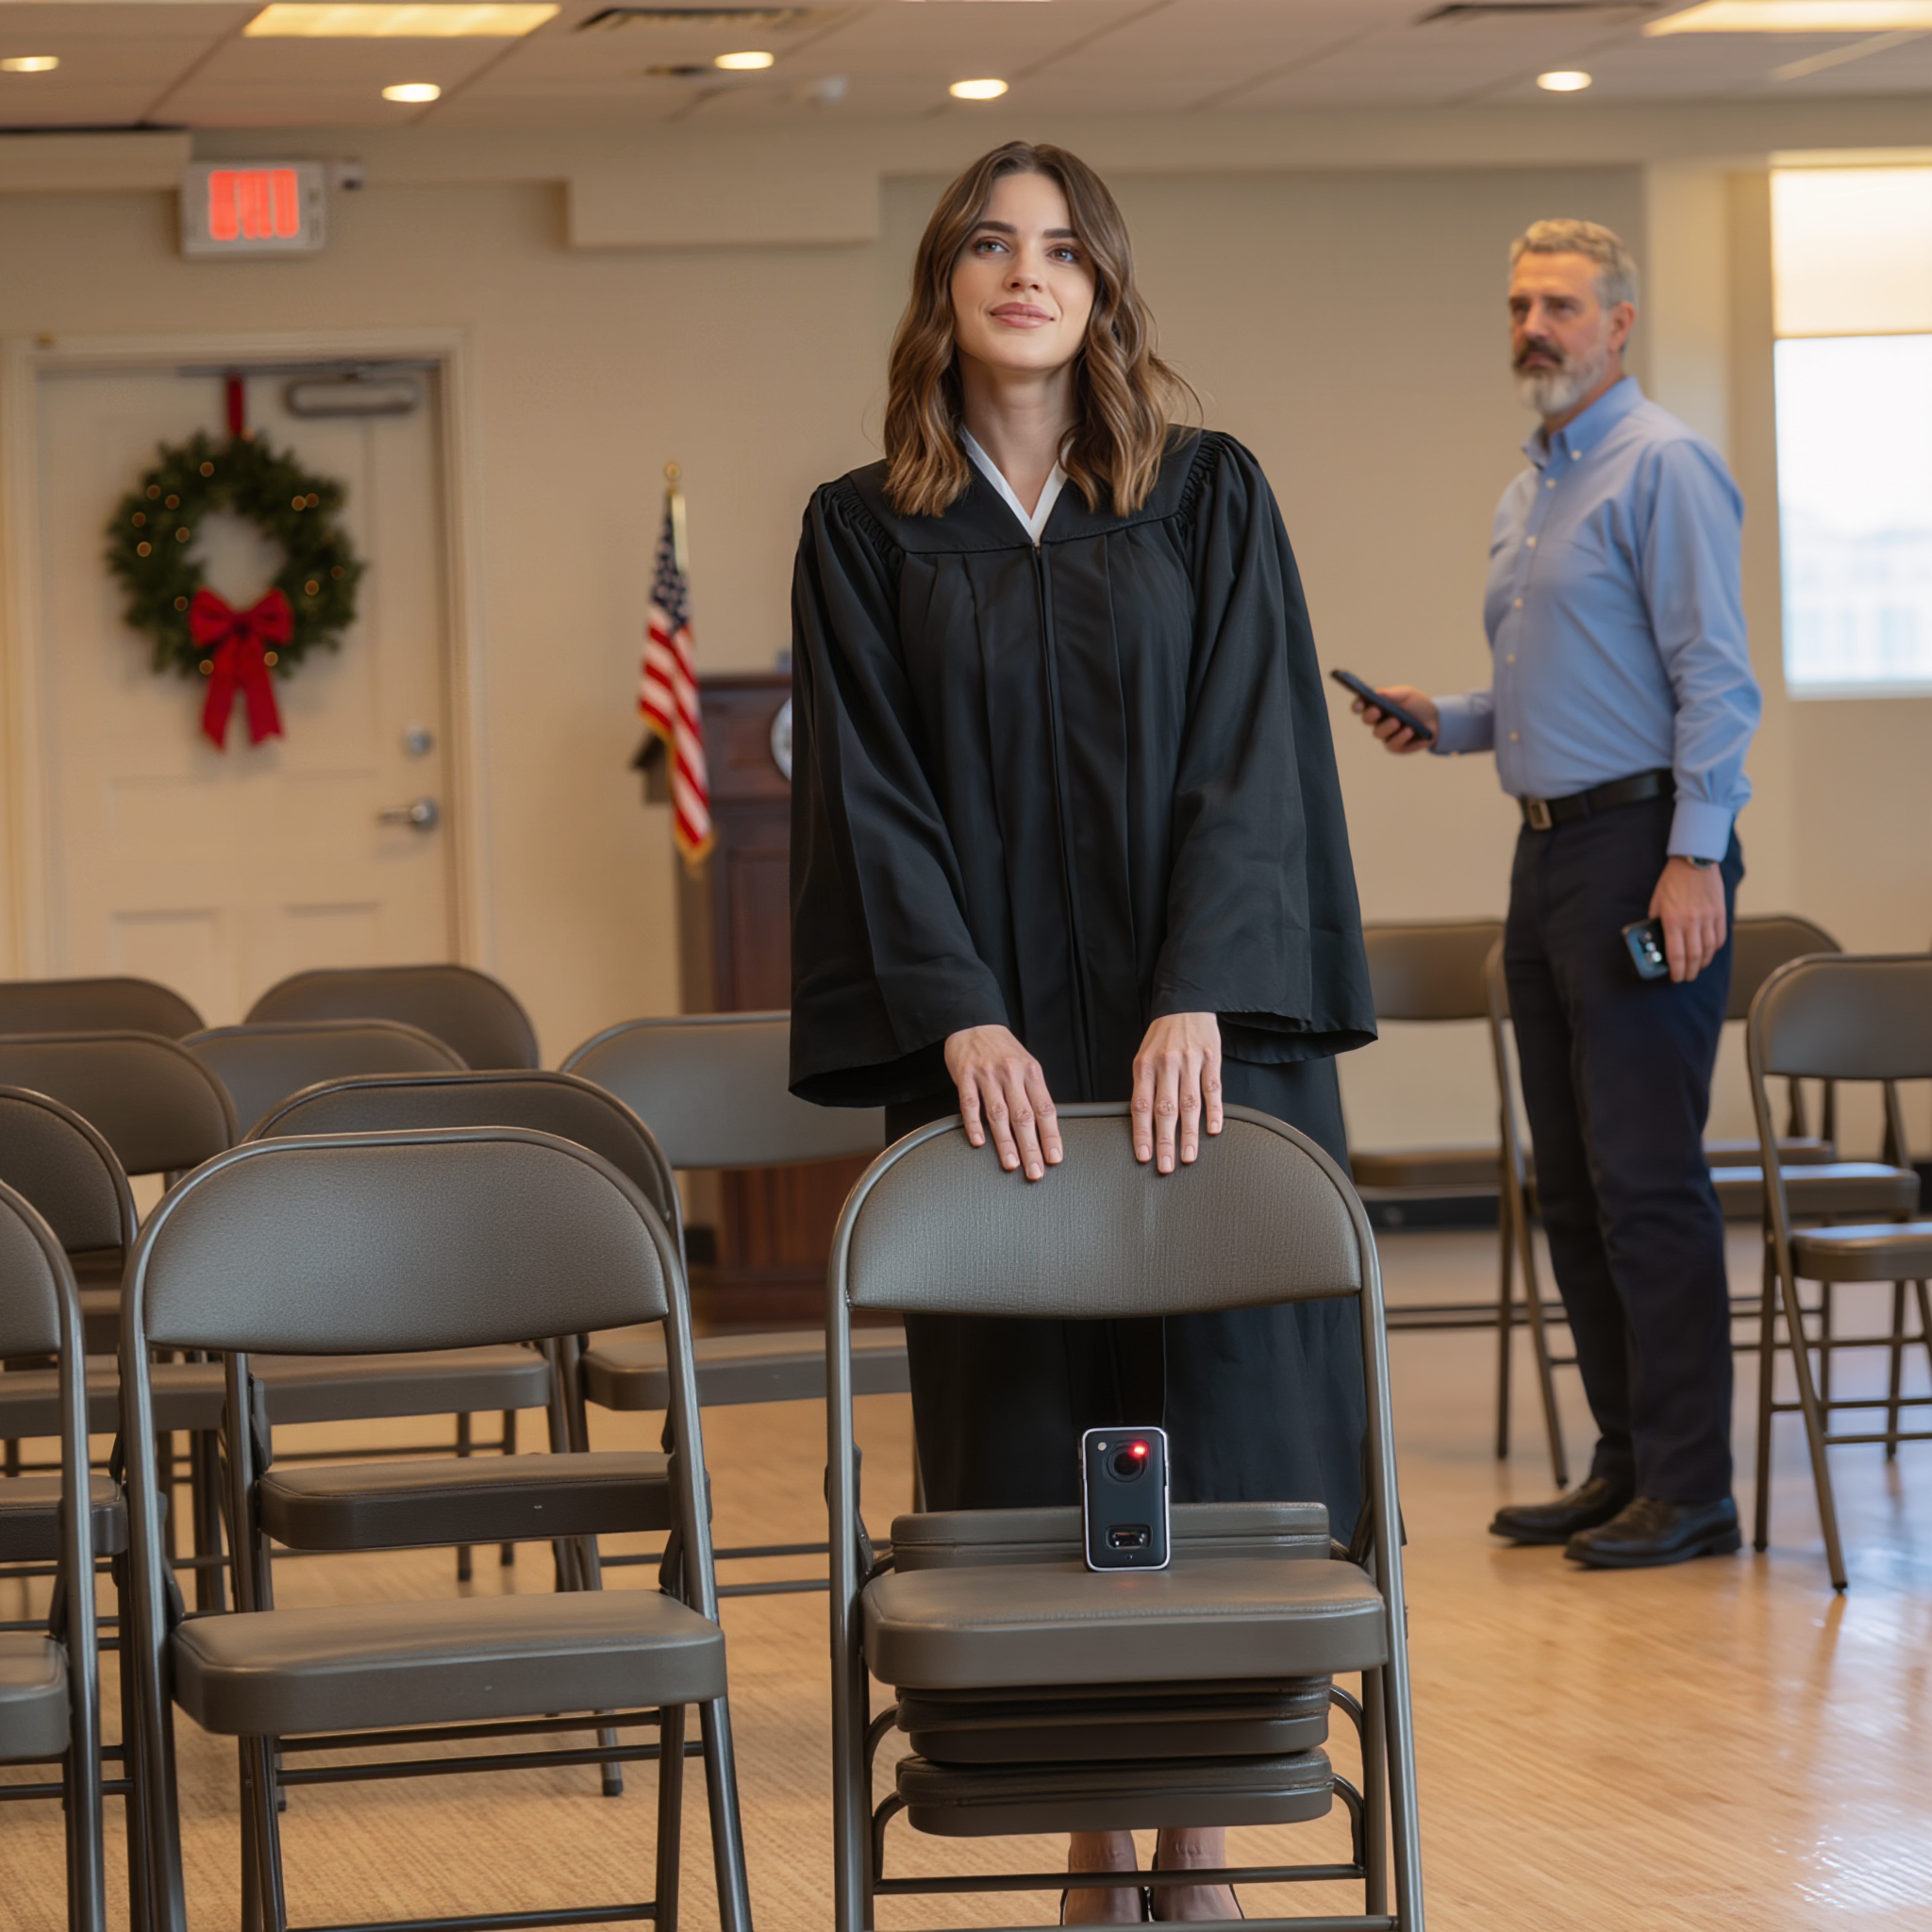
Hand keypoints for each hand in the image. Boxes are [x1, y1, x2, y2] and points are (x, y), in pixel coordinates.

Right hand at [944, 1025, 1061, 1180]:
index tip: (1054, 1157)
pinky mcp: (965, 1076)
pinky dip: (973, 1124)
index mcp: (1031, 1072)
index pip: (1045, 1109)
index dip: (1051, 1135)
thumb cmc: (1002, 1049)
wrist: (973, 1023)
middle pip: (1024, 1116)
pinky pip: (969, 1104)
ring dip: (1005, 1142)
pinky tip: (978, 1142)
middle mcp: (1011, 1074)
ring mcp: (987, 1075)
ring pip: (998, 1114)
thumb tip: (1044, 1128)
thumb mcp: (1025, 1064)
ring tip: (1011, 1163)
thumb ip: (1032, 1093)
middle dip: (1031, 1147)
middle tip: (1035, 1171)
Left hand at [1131, 1013, 1222, 1173]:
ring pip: (1190, 1104)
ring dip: (1189, 1134)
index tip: (1144, 1156)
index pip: (1141, 1106)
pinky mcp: (1212, 1058)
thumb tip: (1143, 1121)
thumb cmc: (1162, 1037)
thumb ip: (1144, 1086)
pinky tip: (1213, 1130)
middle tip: (1166, 1165)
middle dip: (1165, 1141)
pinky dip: (1214, 1111)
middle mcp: (1167, 1065)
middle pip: (1165, 1110)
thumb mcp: (1144, 1057)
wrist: (1185, 1005)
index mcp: (1145, 1066)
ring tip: (1188, 1156)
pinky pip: (1212, 1089)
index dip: (1142, 1133)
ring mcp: (1190, 1061)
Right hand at [1349, 684, 1437, 754]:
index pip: (1360, 706)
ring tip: (1397, 722)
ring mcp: (1385, 735)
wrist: (1436, 720)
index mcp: (1376, 706)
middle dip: (1370, 715)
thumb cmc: (1417, 705)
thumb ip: (1393, 694)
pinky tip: (1410, 731)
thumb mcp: (1407, 694)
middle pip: (1367, 720)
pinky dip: (1402, 737)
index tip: (1361, 703)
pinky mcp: (1395, 747)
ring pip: (1378, 733)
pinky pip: (1393, 744)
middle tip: (1377, 710)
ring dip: (1386, 727)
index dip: (1357, 705)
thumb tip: (1378, 692)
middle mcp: (1377, 722)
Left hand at [1649, 857, 1726, 981]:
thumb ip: (1656, 921)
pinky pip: (1720, 937)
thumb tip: (1657, 938)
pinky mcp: (1720, 913)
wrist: (1694, 861)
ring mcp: (1708, 918)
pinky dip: (1714, 949)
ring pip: (1709, 950)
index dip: (1676, 970)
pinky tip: (1708, 953)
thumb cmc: (1673, 880)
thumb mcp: (1656, 902)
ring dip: (1703, 963)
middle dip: (1690, 972)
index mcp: (1673, 920)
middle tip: (1686, 977)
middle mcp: (1692, 922)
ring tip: (1697, 968)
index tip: (1675, 977)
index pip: (1676, 955)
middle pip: (1694, 957)